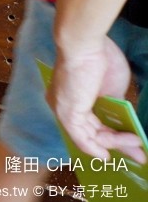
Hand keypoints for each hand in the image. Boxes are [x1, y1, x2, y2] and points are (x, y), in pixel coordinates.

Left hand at [48, 35, 145, 162]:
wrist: (84, 45)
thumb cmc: (99, 60)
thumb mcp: (111, 88)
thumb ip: (114, 106)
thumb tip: (125, 122)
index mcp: (71, 97)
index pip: (90, 123)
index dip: (110, 135)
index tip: (129, 143)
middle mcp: (63, 105)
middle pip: (91, 132)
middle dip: (117, 144)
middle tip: (139, 154)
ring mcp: (64, 110)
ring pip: (90, 136)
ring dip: (115, 144)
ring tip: (136, 147)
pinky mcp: (68, 113)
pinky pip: (81, 138)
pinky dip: (95, 148)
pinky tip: (107, 155)